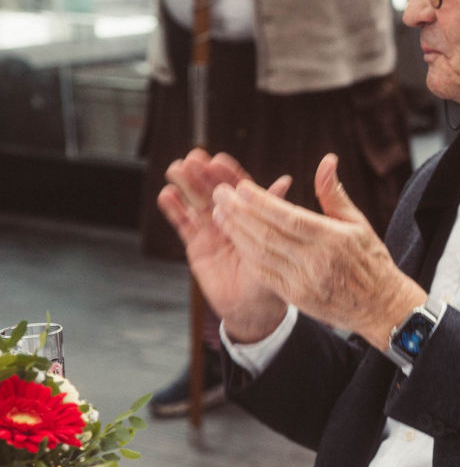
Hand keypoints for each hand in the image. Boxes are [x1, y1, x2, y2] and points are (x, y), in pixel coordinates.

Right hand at [158, 150, 291, 342]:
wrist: (253, 308)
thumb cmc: (272, 275)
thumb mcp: (276, 242)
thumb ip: (275, 211)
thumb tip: (285, 180)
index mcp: (251, 216)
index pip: (239, 189)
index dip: (228, 173)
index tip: (217, 159)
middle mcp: (231, 218)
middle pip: (214, 191)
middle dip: (203, 174)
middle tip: (192, 158)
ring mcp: (212, 230)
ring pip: (196, 203)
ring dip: (186, 184)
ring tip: (176, 168)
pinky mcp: (196, 245)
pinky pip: (183, 224)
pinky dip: (174, 209)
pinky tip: (167, 194)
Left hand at [210, 153, 425, 349]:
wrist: (380, 305)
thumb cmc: (369, 259)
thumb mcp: (358, 223)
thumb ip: (334, 193)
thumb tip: (327, 160)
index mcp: (334, 238)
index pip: (290, 217)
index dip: (262, 202)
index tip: (240, 187)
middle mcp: (317, 261)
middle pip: (268, 234)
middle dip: (239, 213)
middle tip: (219, 194)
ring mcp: (304, 282)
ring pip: (260, 254)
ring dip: (236, 233)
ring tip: (219, 214)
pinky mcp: (296, 297)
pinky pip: (263, 274)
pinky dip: (246, 255)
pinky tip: (234, 240)